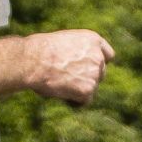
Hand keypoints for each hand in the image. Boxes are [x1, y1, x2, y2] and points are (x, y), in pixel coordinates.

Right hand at [0, 29, 114, 104]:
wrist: (33, 60)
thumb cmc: (39, 50)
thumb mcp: (62, 41)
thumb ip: (76, 51)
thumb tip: (74, 64)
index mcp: (92, 40)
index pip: (108, 55)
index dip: (99, 63)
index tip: (90, 68)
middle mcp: (98, 56)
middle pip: (100, 73)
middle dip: (87, 78)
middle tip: (68, 80)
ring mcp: (95, 74)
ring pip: (91, 87)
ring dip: (79, 89)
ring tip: (59, 85)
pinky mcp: (88, 90)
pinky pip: (84, 101)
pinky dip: (74, 101)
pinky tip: (60, 94)